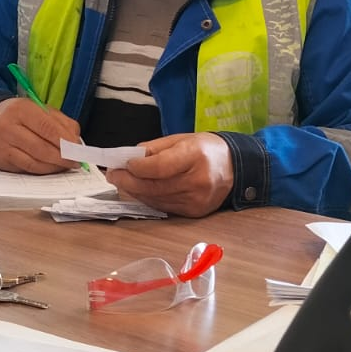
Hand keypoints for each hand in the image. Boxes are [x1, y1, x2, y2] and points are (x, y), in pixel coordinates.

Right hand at [0, 98, 81, 173]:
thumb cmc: (22, 115)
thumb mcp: (42, 109)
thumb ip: (62, 123)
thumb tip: (76, 143)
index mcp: (20, 109)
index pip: (47, 127)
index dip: (65, 141)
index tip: (78, 149)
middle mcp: (6, 127)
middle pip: (41, 148)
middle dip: (63, 157)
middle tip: (76, 162)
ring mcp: (1, 145)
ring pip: (34, 162)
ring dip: (54, 167)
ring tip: (66, 166)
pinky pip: (25, 170)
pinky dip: (42, 171)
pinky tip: (51, 168)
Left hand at [106, 133, 233, 217]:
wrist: (236, 167)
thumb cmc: (207, 149)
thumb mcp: (182, 139)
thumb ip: (155, 148)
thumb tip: (129, 157)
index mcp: (195, 156)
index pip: (159, 167)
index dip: (137, 167)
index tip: (122, 163)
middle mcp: (198, 181)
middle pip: (154, 186)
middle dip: (128, 181)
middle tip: (113, 174)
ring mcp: (197, 200)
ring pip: (156, 199)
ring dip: (135, 191)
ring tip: (123, 181)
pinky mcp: (195, 212)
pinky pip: (164, 207)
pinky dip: (149, 199)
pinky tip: (140, 190)